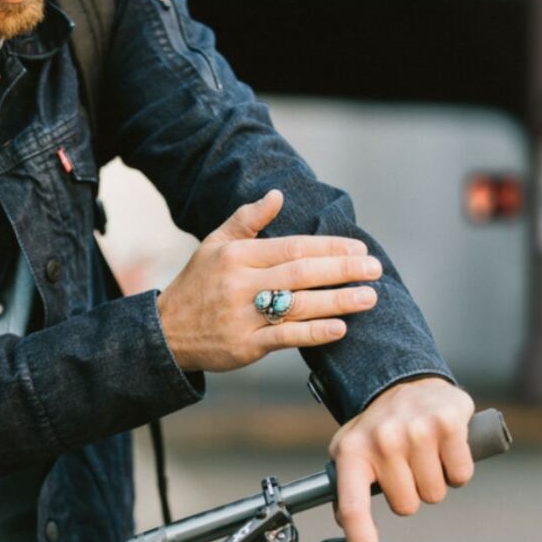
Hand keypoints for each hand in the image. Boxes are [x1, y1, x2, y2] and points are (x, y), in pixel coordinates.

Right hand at [158, 190, 382, 371]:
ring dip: (338, 301)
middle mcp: (241, 284)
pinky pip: (286, 338)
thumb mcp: (214, 244)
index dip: (329, 246)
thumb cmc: (197, 284)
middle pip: (301, 273)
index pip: (293, 246)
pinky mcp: (245, 346)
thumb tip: (277, 195)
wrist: (166, 333)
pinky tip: (340, 328)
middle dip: (342, 270)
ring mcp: (243, 316)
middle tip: (375, 268)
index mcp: (237, 255)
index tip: (359, 248)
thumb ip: (247, 219)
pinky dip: (314, 333)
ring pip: (298, 305)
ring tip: (369, 297)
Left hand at [328, 375, 474, 541]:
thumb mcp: (351, 450)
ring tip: (424, 453)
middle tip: (406, 466)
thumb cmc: (378, 425)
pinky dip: (457, 469)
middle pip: (407, 507)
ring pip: (435, 494)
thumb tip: (346, 525)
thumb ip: (346, 488)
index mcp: (352, 451)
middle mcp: (382, 440)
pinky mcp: (447, 423)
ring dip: (434, 480)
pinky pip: (461, 476)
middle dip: (410, 493)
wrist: (406, 382)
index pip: (353, 509)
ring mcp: (415, 430)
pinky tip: (445, 448)